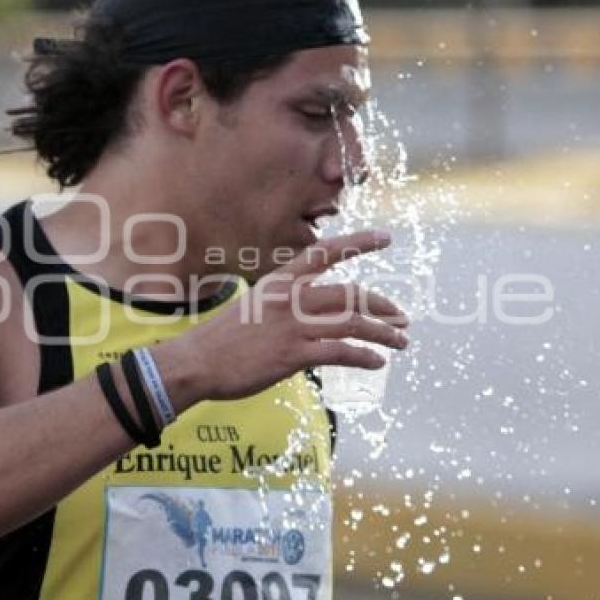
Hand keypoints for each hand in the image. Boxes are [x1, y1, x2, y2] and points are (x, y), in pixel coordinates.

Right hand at [170, 231, 408, 403]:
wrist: (197, 361)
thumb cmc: (224, 338)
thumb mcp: (254, 305)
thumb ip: (285, 303)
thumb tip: (313, 313)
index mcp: (280, 281)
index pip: (325, 252)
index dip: (358, 242)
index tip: (386, 237)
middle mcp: (290, 298)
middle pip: (351, 294)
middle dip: (383, 305)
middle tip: (402, 317)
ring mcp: (293, 326)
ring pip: (353, 323)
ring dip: (384, 334)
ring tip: (400, 342)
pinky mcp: (294, 355)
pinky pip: (342, 352)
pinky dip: (365, 357)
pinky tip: (376, 362)